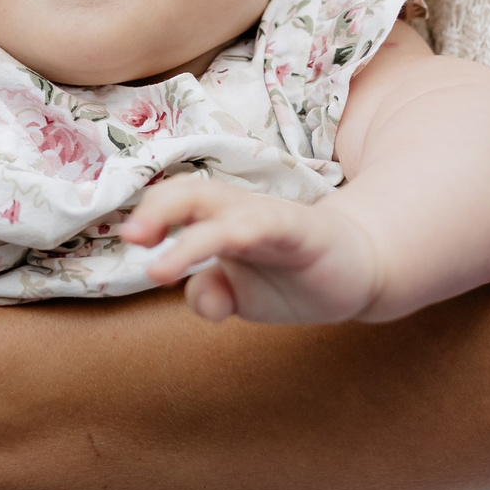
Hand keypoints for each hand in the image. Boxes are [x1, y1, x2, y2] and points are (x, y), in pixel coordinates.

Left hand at [122, 175, 385, 323]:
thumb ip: (212, 295)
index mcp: (221, 219)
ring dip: (189, 238)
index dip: (151, 213)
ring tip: (158, 270)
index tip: (130, 241)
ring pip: (225, 212)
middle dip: (158, 210)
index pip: (178, 200)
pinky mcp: (304, 231)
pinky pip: (271, 225)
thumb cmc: (292, 276)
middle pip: (193, 192)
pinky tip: (232, 242)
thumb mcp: (243, 295)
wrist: (358, 271)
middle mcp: (242, 211)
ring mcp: (272, 219)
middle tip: (132, 238)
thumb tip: (199, 297)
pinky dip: (247, 230)